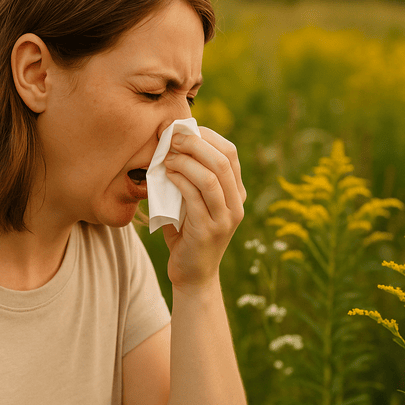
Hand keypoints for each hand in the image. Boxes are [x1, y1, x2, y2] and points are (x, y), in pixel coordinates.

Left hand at [162, 127, 246, 291]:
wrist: (193, 275)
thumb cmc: (187, 233)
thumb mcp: (194, 202)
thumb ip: (191, 178)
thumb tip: (171, 145)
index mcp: (238, 193)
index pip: (230, 153)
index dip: (208, 136)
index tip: (184, 129)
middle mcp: (237, 204)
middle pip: (222, 160)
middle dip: (195, 143)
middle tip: (172, 138)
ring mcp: (225, 218)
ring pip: (210, 177)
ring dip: (185, 161)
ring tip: (167, 157)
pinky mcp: (208, 230)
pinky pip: (194, 196)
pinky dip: (179, 179)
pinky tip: (167, 174)